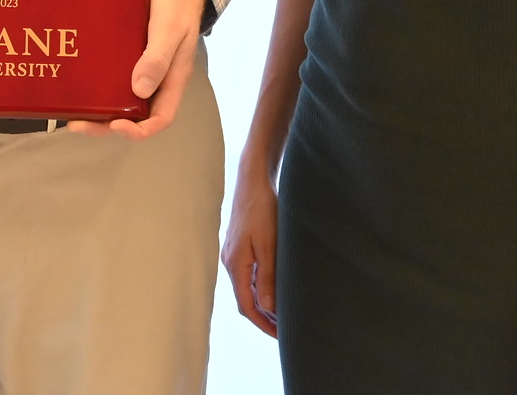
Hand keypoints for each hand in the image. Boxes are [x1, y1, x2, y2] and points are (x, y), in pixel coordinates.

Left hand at [70, 0, 205, 139]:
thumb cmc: (177, 4)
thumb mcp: (169, 29)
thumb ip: (158, 58)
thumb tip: (139, 91)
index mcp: (172, 80)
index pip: (160, 119)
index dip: (138, 130)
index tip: (115, 124)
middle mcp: (156, 80)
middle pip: (134, 116)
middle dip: (105, 125)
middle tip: (76, 124)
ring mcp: (142, 69)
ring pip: (121, 99)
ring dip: (98, 109)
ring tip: (71, 109)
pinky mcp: (128, 56)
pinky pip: (113, 77)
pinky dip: (97, 85)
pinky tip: (77, 83)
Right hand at [221, 161, 279, 337]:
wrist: (253, 179)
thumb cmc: (262, 208)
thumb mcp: (268, 244)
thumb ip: (266, 276)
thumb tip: (266, 308)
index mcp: (236, 264)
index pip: (247, 305)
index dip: (263, 323)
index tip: (280, 336)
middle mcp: (231, 261)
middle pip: (245, 299)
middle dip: (264, 317)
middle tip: (285, 331)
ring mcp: (234, 253)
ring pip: (247, 287)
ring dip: (263, 303)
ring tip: (283, 314)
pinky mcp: (240, 245)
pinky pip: (249, 274)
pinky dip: (261, 287)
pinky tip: (274, 288)